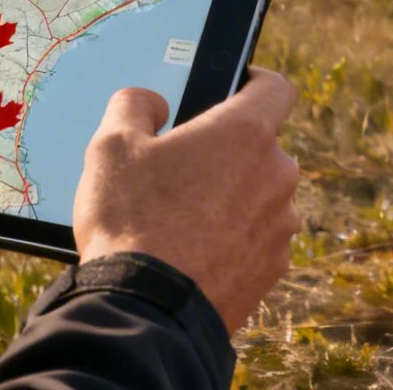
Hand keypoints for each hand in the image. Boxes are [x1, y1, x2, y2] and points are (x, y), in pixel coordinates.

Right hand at [71, 70, 301, 332]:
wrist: (147, 311)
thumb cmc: (131, 219)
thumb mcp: (111, 146)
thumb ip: (134, 105)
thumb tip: (151, 102)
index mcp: (245, 133)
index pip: (276, 87)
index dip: (253, 81)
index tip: (231, 87)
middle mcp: (277, 175)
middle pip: (262, 147)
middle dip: (228, 151)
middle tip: (182, 167)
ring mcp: (280, 226)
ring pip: (260, 196)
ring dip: (233, 198)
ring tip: (182, 217)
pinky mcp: (273, 269)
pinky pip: (256, 239)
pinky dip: (233, 239)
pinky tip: (193, 252)